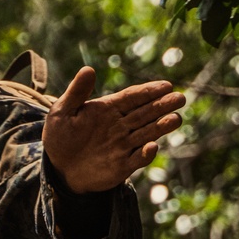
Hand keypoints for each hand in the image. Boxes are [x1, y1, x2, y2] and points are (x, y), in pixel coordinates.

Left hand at [43, 67, 185, 192]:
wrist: (58, 169)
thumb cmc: (60, 137)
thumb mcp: (61, 112)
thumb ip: (76, 92)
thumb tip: (88, 69)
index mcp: (108, 109)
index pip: (133, 97)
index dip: (149, 91)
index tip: (166, 85)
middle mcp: (120, 126)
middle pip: (145, 113)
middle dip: (163, 106)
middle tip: (180, 98)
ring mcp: (123, 145)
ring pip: (146, 133)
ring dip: (161, 127)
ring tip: (176, 119)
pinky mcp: (122, 166)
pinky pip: (136, 159)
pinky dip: (145, 154)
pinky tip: (152, 146)